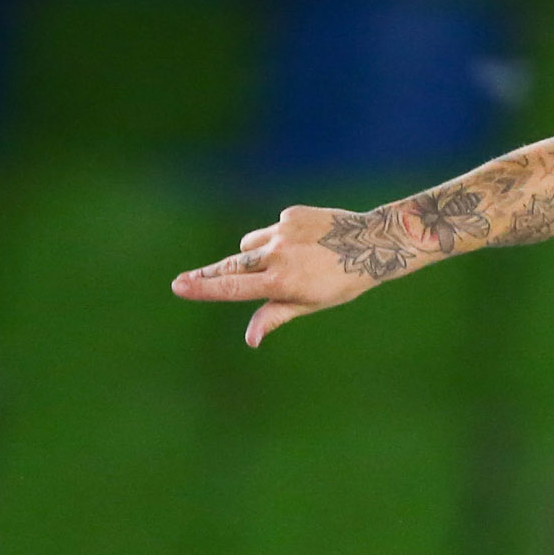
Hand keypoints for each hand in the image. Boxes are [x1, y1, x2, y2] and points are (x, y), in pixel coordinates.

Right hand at [170, 204, 408, 345]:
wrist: (374, 243)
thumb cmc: (342, 282)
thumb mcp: (310, 303)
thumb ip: (275, 315)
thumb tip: (250, 339)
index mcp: (282, 283)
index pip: (233, 288)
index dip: (204, 288)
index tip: (179, 286)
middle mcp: (279, 256)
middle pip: (231, 265)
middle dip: (208, 274)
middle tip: (184, 279)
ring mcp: (284, 232)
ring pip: (251, 245)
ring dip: (256, 255)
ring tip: (286, 263)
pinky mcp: (291, 215)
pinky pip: (272, 229)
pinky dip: (280, 238)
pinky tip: (305, 243)